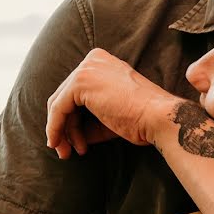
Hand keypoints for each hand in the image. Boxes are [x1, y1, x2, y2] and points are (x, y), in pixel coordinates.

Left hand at [46, 48, 177, 158]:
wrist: (158, 118)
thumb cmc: (142, 119)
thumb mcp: (110, 116)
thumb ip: (89, 119)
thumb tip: (67, 134)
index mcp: (103, 62)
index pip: (77, 93)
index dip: (73, 120)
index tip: (77, 142)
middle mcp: (93, 59)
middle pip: (66, 98)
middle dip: (64, 127)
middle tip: (66, 152)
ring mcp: (86, 68)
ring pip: (60, 104)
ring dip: (62, 132)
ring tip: (68, 153)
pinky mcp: (80, 82)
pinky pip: (58, 108)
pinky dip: (55, 128)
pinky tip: (58, 144)